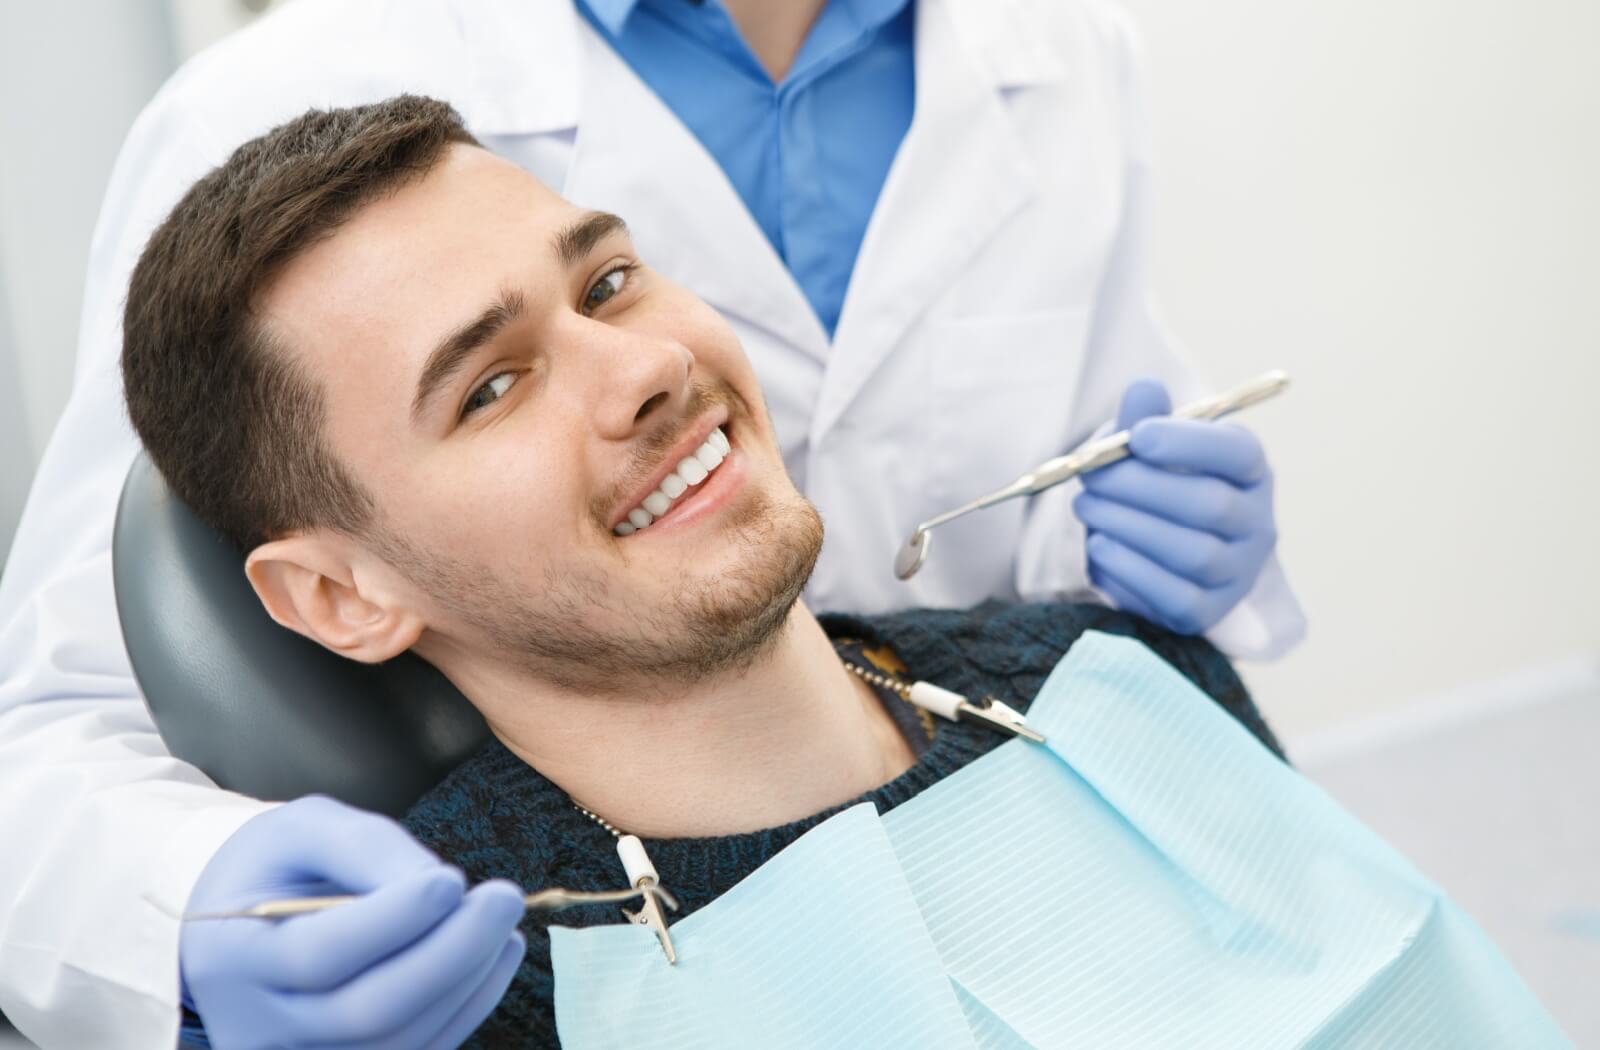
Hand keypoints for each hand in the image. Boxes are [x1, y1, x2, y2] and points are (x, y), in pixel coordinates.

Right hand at [180, 795, 525, 1048]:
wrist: (240, 928)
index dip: (391, 922)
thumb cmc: (275, 868)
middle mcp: (253, 1026)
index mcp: (229, 956)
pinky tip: (496, 955)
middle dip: (448, 954)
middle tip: (504, 898)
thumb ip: (362, 846)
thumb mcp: (301, 828)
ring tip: (502, 923)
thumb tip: (434, 883)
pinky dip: (466, 1006)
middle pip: (365, 1012)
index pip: (315, 956)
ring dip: (465, 980)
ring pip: (397, 1042)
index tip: (451, 879)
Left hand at [1074, 378, 1277, 635]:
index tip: (1138, 435)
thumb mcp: (1149, 449)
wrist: (1160, 557)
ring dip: (1128, 526)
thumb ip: (1145, 419)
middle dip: (1140, 487)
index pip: (1237, 453)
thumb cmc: (1156, 489)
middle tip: (1090, 475)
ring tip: (1087, 506)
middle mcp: (1256, 524)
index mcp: (1249, 472)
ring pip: (1191, 553)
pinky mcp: (1207, 612)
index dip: (1188, 443)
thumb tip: (1144, 389)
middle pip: (1209, 505)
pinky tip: (1099, 546)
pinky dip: (1129, 569)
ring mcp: (1237, 573)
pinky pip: (1172, 596)